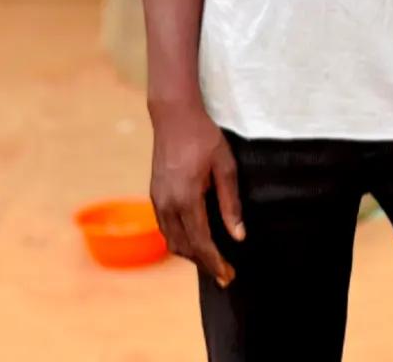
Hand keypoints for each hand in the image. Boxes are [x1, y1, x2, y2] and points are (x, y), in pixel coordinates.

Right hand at [149, 100, 243, 286]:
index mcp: (187, 198)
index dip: (215, 263)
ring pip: (172, 240)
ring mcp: (158, 200)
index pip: (201, 242)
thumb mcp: (225, 166)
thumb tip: (238, 236)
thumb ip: (231, 203)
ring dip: (191, 253)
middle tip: (224, 272)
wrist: (174, 115)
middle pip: (184, 247)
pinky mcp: (155, 194)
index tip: (228, 277)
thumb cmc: (203, 136)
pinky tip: (194, 238)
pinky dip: (180, 239)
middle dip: (204, 263)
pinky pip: (166, 228)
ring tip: (211, 258)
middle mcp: (168, 204)